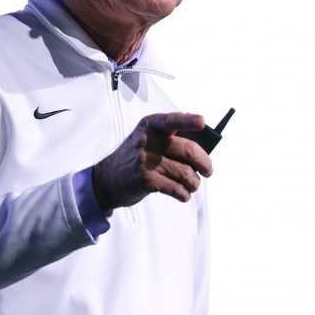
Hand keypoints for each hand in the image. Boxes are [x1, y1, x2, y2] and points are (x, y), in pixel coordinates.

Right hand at [91, 112, 212, 209]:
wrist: (107, 178)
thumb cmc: (135, 158)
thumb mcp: (146, 139)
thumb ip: (169, 139)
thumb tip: (201, 151)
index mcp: (150, 126)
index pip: (171, 120)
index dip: (188, 121)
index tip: (202, 121)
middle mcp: (147, 141)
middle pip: (188, 150)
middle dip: (205, 163)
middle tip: (208, 171)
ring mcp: (146, 161)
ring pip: (186, 173)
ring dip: (194, 183)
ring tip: (192, 184)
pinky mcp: (146, 180)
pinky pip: (177, 188)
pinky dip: (184, 194)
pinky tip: (182, 193)